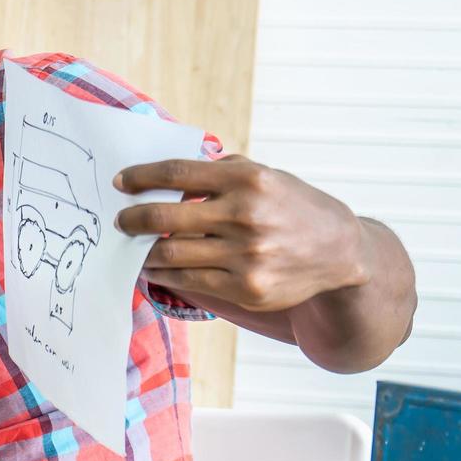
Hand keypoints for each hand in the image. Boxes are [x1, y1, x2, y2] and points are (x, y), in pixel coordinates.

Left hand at [113, 156, 369, 312]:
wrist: (340, 252)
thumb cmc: (292, 207)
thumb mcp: (264, 175)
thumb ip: (220, 171)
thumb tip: (167, 174)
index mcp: (248, 180)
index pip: (177, 174)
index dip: (141, 177)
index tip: (121, 182)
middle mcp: (246, 216)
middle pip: (165, 217)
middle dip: (132, 219)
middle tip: (121, 220)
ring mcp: (247, 256)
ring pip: (172, 254)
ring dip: (144, 252)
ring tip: (135, 248)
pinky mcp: (247, 288)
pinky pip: (189, 281)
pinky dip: (164, 275)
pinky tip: (155, 268)